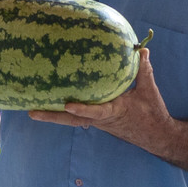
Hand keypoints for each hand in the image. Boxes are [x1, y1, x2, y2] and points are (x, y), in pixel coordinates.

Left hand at [29, 47, 166, 143]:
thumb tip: (140, 50)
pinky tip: (49, 105)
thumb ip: (143, 70)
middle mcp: (101, 120)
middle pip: (73, 120)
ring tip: (32, 110)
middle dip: (52, 117)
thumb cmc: (152, 113)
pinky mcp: (96, 121)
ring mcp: (97, 122)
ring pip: (72, 120)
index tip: (68, 105)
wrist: (155, 135)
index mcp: (114, 112)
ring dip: (53, 116)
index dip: (83, 109)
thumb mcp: (149, 91)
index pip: (96, 112)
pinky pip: (76, 118)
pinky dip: (63, 113)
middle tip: (32, 113)